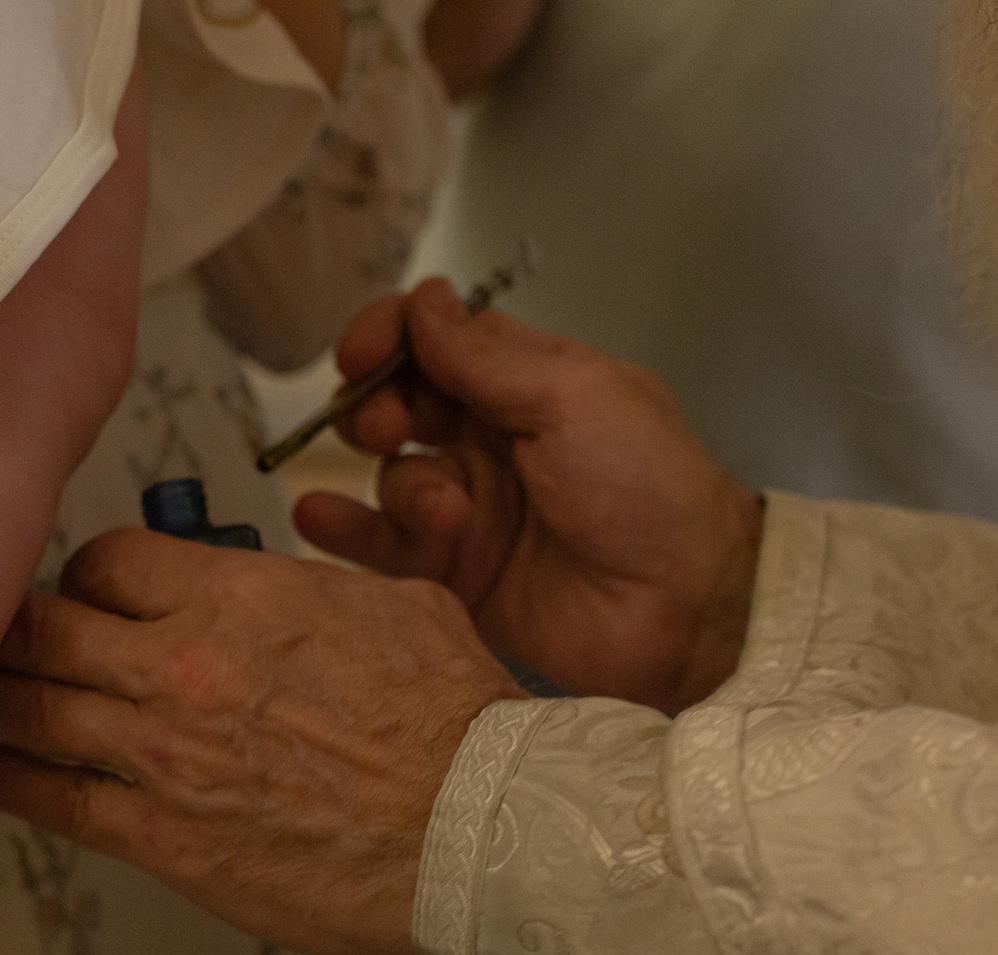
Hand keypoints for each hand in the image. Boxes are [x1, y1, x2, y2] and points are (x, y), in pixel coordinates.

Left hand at [0, 531, 525, 954]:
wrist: (481, 831)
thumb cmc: (457, 724)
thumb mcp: (391, 604)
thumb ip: (308, 591)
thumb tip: (279, 589)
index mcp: (239, 597)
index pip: (108, 563)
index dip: (84, 578)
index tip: (79, 595)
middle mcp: (183, 668)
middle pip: (47, 630)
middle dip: (9, 632)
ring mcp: (163, 756)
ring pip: (32, 710)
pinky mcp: (161, 838)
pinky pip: (52, 800)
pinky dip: (4, 779)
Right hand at [295, 279, 764, 714]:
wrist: (683, 609)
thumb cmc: (650, 489)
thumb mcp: (575, 397)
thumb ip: (486, 357)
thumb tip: (421, 302)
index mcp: (528, 384)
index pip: (437, 340)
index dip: (391, 337)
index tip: (362, 354)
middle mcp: (490, 440)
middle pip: (398, 404)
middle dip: (379, 409)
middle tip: (393, 430)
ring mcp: (468, 510)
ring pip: (391, 476)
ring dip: (403, 488)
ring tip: (449, 518)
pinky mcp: (452, 575)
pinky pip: (380, 545)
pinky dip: (341, 529)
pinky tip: (315, 516)